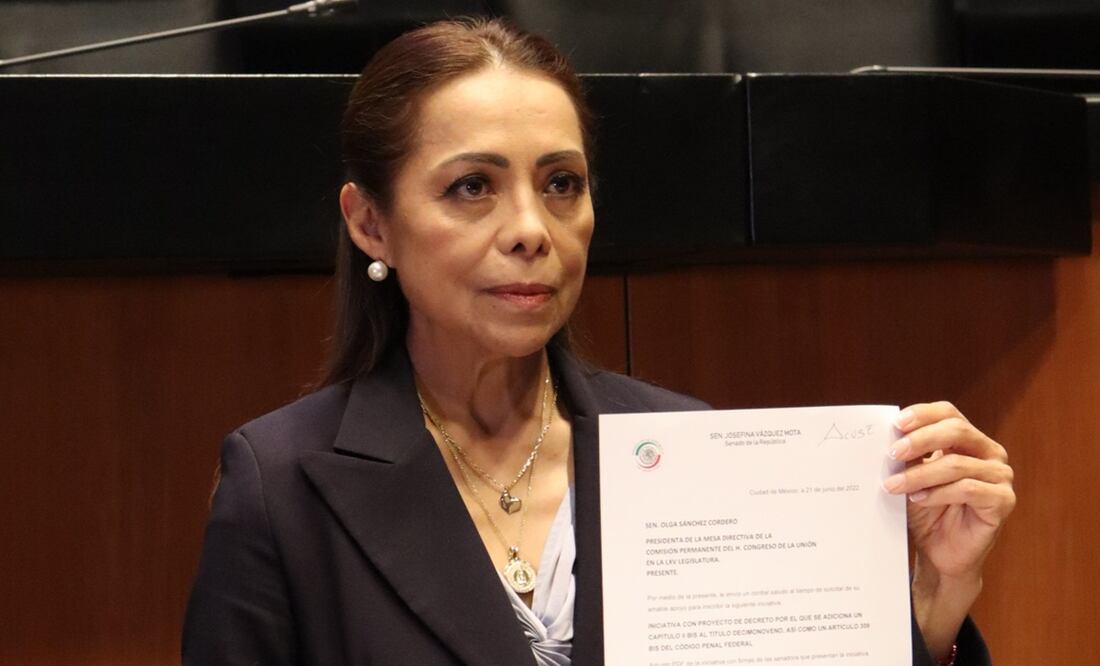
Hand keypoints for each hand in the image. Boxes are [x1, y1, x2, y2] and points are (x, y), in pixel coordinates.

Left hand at [882, 401, 1015, 657]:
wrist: (939, 552)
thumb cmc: (926, 511)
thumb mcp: (911, 477)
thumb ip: (906, 455)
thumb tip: (887, 436)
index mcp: (968, 439)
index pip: (949, 413)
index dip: (924, 414)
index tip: (897, 423)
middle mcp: (989, 452)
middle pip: (957, 431)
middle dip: (920, 440)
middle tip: (892, 453)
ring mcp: (1000, 476)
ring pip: (957, 464)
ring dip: (920, 474)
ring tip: (893, 485)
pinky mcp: (1003, 501)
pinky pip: (968, 489)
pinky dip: (938, 493)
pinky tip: (918, 500)